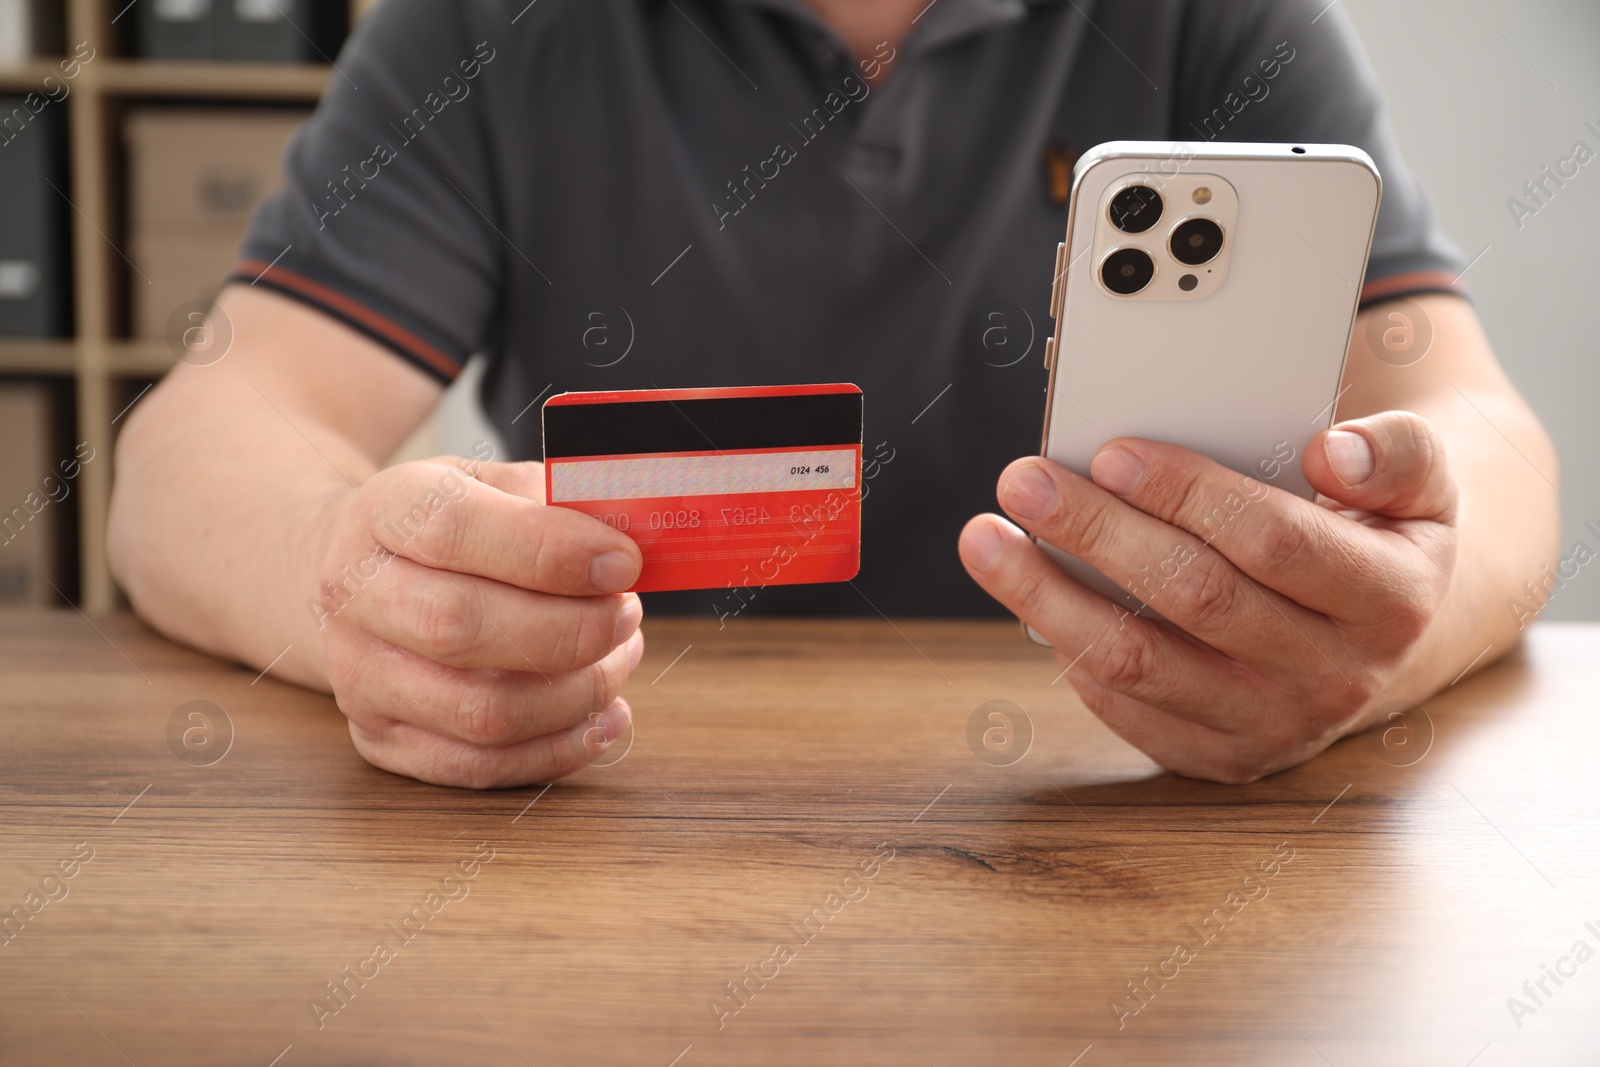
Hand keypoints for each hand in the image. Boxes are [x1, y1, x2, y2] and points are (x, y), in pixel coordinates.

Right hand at [312, 455, 645, 787]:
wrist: (357, 573)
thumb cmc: (447, 529)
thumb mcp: (492, 483)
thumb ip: (554, 502)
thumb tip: (624, 545)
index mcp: (383, 510)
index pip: (453, 529)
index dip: (551, 551)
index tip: (622, 563)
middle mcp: (355, 596)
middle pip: (462, 627)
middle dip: (573, 629)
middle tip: (626, 614)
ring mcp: (360, 676)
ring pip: (481, 711)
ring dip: (577, 693)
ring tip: (620, 658)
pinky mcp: (381, 740)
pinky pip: (478, 767)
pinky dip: (558, 749)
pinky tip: (605, 717)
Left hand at [958, 412, 1458, 782]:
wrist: (1393, 639)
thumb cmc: (1380, 536)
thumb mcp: (1423, 485)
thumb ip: (1397, 453)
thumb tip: (1333, 450)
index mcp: (1389, 599)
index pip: (1273, 542)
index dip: (1188, 495)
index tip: (1113, 451)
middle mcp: (1332, 676)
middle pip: (1193, 599)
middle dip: (1098, 534)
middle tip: (1023, 480)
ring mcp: (1272, 728)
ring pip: (1139, 664)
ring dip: (1048, 600)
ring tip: (986, 538)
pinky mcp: (1218, 757)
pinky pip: (1125, 709)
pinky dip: (1069, 650)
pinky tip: (1031, 595)